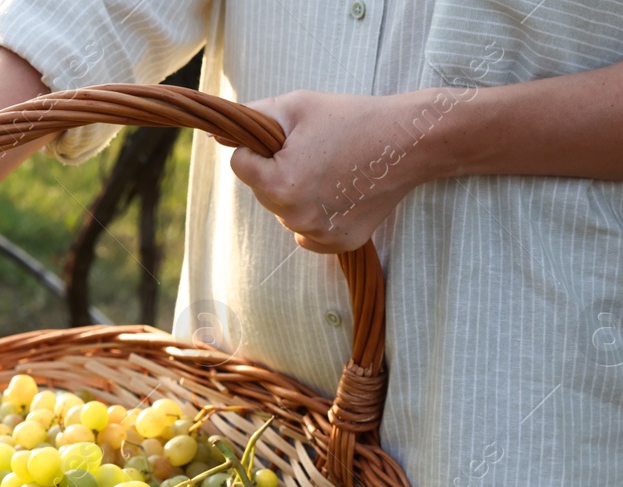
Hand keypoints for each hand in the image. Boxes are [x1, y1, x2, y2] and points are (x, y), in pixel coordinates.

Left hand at [225, 89, 450, 253]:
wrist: (407, 142)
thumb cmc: (351, 118)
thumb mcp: (297, 106)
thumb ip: (251, 119)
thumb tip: (215, 134)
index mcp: (279, 184)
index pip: (241, 165)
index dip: (261, 146)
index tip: (288, 138)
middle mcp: (295, 217)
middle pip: (262, 191)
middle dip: (278, 170)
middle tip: (315, 151)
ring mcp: (318, 235)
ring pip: (284, 212)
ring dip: (296, 193)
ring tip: (331, 170)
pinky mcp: (339, 244)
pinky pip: (307, 232)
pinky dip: (316, 215)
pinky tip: (340, 193)